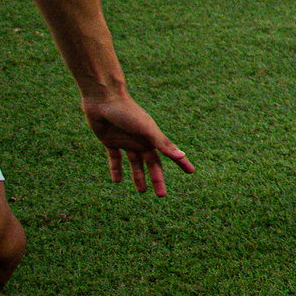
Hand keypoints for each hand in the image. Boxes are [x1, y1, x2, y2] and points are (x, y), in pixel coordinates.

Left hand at [80, 91, 194, 195]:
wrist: (103, 100)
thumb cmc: (127, 112)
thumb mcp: (146, 129)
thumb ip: (162, 143)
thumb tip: (181, 155)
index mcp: (152, 138)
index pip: (170, 154)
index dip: (181, 163)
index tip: (191, 172)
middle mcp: (141, 141)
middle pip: (152, 164)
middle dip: (157, 179)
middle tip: (161, 195)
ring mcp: (126, 142)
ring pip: (135, 164)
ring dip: (138, 177)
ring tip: (141, 191)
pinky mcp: (110, 142)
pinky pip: (115, 159)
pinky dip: (116, 169)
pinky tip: (117, 181)